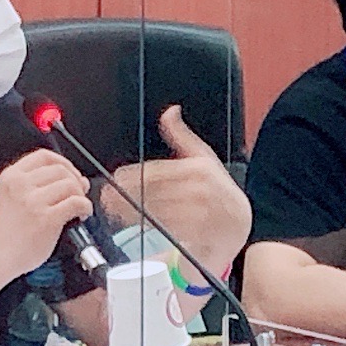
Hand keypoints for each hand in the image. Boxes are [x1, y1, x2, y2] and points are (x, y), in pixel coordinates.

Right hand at [0, 149, 94, 277]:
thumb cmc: (6, 233)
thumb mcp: (12, 196)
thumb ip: (38, 184)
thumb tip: (77, 179)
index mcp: (11, 176)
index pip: (44, 156)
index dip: (64, 162)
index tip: (71, 173)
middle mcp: (20, 185)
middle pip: (61, 169)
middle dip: (75, 180)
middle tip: (79, 193)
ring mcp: (33, 201)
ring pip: (71, 184)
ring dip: (81, 195)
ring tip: (78, 208)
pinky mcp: (46, 218)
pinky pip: (76, 203)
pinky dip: (85, 207)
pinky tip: (81, 215)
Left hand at [102, 106, 251, 279]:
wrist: (238, 223)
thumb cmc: (217, 188)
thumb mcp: (204, 158)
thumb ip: (182, 136)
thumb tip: (170, 111)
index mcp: (199, 167)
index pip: (157, 171)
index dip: (132, 176)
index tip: (115, 179)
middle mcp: (201, 189)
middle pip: (153, 192)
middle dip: (126, 196)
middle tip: (107, 199)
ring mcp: (201, 213)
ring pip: (156, 211)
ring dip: (132, 213)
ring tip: (114, 212)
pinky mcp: (199, 233)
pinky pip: (167, 229)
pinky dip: (148, 226)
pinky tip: (135, 223)